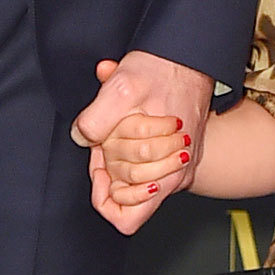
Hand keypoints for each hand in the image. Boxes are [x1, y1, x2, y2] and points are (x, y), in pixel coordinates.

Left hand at [74, 52, 210, 233]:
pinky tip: (122, 131)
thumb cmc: (163, 69)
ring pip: (133, 183)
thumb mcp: (123, 86)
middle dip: (107, 169)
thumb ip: (97, 118)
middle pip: (126, 196)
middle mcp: (175, 175)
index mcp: (167, 170)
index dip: (104, 196)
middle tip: (103, 142)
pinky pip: (144, 169)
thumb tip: (83, 139)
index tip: (98, 167)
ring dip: (115, 161)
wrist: (191, 56)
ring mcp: (177, 166)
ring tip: (112, 135)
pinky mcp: (176, 155)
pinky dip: (125, 152)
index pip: (127, 217)